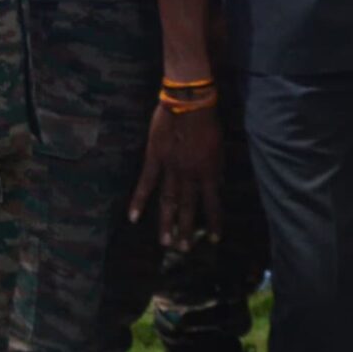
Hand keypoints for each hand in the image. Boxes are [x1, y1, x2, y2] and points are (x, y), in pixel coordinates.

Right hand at [128, 100, 222, 249]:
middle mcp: (190, 175)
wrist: (190, 102)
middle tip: (183, 249)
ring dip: (167, 223)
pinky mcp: (155, 159)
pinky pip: (146, 183)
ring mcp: (171, 169)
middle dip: (186, 230)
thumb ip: (216, 167)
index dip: (213, 222)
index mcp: (209, 172)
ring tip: (165, 243)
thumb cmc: (209, 120)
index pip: (212, 203)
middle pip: (188, 207)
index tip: (214, 239)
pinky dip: (139, 200)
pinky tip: (133, 217)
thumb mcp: (219, 146)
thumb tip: (217, 184)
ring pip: (168, 201)